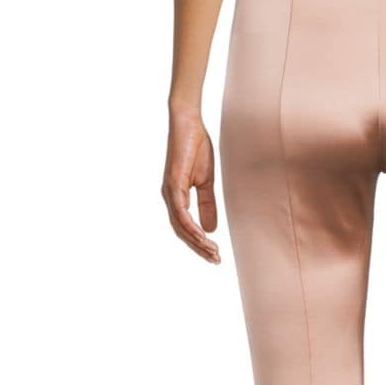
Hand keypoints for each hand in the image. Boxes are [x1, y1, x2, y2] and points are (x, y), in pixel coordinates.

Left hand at [162, 107, 220, 263]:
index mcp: (177, 198)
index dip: (199, 244)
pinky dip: (191, 226)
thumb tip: (211, 229)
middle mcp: (170, 198)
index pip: (187, 228)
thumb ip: (207, 205)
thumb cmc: (196, 148)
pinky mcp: (173, 184)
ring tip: (212, 252)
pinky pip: (180, 212)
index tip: (215, 255)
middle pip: (182, 232)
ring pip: (180, 226)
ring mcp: (169, 192)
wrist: (188, 123)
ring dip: (196, 242)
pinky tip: (202, 236)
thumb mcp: (206, 182)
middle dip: (199, 249)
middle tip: (216, 260)